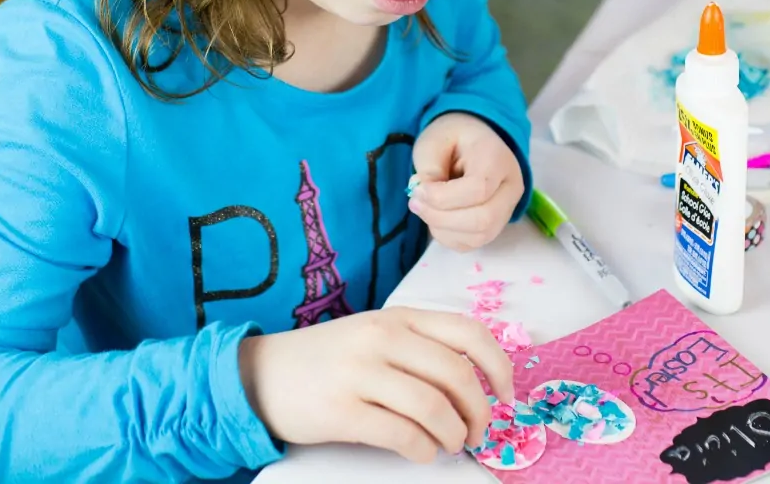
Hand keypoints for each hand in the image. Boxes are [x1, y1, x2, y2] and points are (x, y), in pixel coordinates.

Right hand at [238, 307, 513, 462]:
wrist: (262, 375)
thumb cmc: (330, 359)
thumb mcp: (376, 334)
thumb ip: (421, 346)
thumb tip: (476, 384)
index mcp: (399, 317)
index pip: (467, 332)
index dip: (498, 364)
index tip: (506, 393)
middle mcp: (382, 338)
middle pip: (456, 373)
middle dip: (479, 409)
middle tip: (480, 431)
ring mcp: (360, 373)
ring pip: (432, 406)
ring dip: (453, 433)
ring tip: (452, 443)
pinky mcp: (342, 410)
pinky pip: (401, 434)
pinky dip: (424, 449)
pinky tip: (423, 452)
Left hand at [409, 112, 524, 251]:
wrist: (474, 141)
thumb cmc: (453, 137)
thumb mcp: (434, 141)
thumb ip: (429, 168)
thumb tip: (425, 197)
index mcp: (497, 158)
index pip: (478, 189)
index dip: (442, 197)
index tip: (417, 189)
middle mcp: (511, 187)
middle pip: (483, 219)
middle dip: (441, 218)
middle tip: (415, 203)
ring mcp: (507, 209)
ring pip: (479, 236)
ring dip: (442, 230)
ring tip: (423, 209)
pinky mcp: (497, 225)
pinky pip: (473, 243)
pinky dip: (448, 237)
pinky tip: (436, 218)